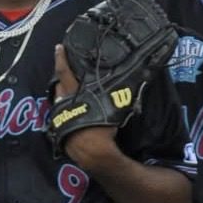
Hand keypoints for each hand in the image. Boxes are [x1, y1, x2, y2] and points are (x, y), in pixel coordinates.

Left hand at [50, 44, 118, 167]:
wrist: (93, 155)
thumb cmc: (104, 130)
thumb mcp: (115, 106)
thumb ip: (123, 92)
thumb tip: (144, 75)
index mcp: (74, 95)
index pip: (64, 72)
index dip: (61, 58)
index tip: (58, 47)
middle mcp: (63, 104)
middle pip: (59, 86)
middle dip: (61, 77)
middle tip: (65, 67)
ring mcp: (60, 118)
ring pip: (58, 101)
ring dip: (62, 94)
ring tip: (70, 89)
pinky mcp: (59, 130)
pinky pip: (60, 114)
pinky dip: (64, 109)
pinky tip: (71, 110)